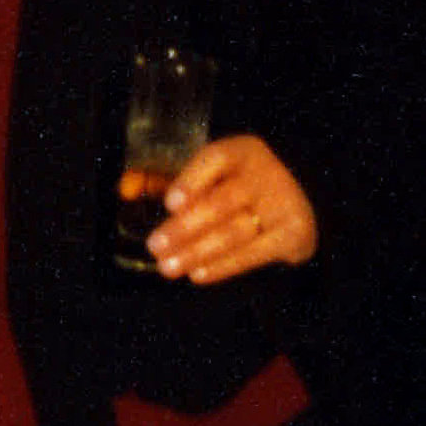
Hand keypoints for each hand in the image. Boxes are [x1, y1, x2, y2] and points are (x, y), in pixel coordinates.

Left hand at [146, 135, 316, 282]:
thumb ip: (173, 181)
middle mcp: (265, 174)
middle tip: (155, 246)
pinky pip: (254, 254)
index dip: (192, 180)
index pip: (217, 159)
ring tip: (168, 266)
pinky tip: (198, 274)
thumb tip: (127, 188)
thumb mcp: (214, 174)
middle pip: (223, 202)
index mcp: (242, 151)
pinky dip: (224, 266)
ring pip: (236, 232)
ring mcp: (283, 204)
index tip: (169, 203)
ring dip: (197, 252)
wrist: (298, 201)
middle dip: (186, 227)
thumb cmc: (240, 186)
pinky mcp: (293, 233)